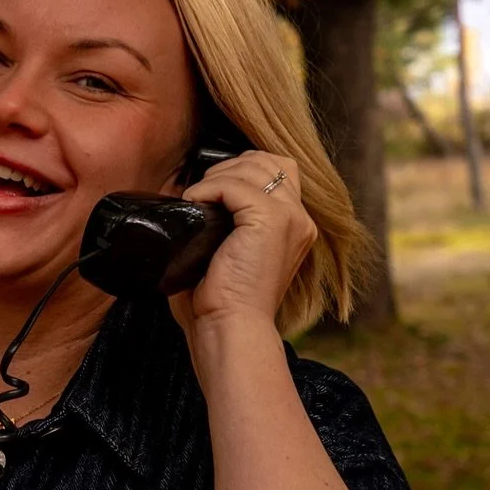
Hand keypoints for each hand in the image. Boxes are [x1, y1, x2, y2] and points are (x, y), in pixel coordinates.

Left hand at [169, 151, 316, 340]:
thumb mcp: (230, 254)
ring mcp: (289, 218)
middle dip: (230, 166)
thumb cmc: (221, 302)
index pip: (278, 171)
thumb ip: (225, 222)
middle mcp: (299, 220)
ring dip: (217, 176)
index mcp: (294, 227)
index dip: (242, 170)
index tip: (210, 191)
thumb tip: (189, 196)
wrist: (229, 329)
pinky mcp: (270, 221)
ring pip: (254, 167)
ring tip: (195, 198)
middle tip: (201, 192)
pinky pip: (235, 185)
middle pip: (270, 160)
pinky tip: (192, 203)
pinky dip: (208, 188)